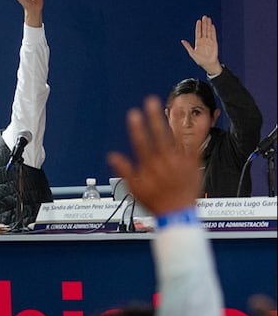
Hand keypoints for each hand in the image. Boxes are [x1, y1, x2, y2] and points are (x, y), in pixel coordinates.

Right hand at [107, 95, 202, 215]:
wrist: (178, 213)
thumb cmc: (156, 202)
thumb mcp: (134, 189)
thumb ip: (124, 171)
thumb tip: (113, 156)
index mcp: (150, 167)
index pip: (141, 143)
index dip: (137, 128)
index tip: (133, 114)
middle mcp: (165, 162)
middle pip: (159, 136)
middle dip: (154, 118)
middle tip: (151, 101)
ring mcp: (181, 162)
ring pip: (177, 138)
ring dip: (174, 121)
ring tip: (173, 106)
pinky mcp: (193, 163)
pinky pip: (197, 145)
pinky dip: (200, 131)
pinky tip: (203, 118)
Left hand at [180, 15, 221, 76]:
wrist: (208, 64)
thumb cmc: (199, 60)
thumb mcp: (192, 53)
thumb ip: (187, 46)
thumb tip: (182, 41)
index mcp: (198, 42)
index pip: (198, 32)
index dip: (198, 27)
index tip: (198, 21)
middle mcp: (204, 40)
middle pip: (204, 30)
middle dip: (204, 23)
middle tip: (204, 16)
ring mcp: (209, 41)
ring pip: (209, 31)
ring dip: (208, 25)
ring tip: (208, 19)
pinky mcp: (214, 43)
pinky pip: (213, 35)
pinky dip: (213, 30)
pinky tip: (212, 25)